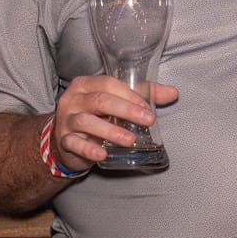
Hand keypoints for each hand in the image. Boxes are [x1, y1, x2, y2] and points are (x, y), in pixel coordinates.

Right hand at [50, 75, 178, 172]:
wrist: (66, 140)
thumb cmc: (95, 116)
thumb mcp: (115, 102)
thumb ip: (142, 96)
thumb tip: (173, 93)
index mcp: (85, 85)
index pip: (108, 84)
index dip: (129, 95)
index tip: (148, 108)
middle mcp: (73, 99)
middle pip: (99, 101)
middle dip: (126, 110)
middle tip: (148, 121)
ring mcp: (66, 120)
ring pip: (86, 121)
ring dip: (110, 131)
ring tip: (130, 140)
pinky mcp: (63, 140)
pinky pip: (74, 143)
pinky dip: (88, 149)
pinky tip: (102, 153)